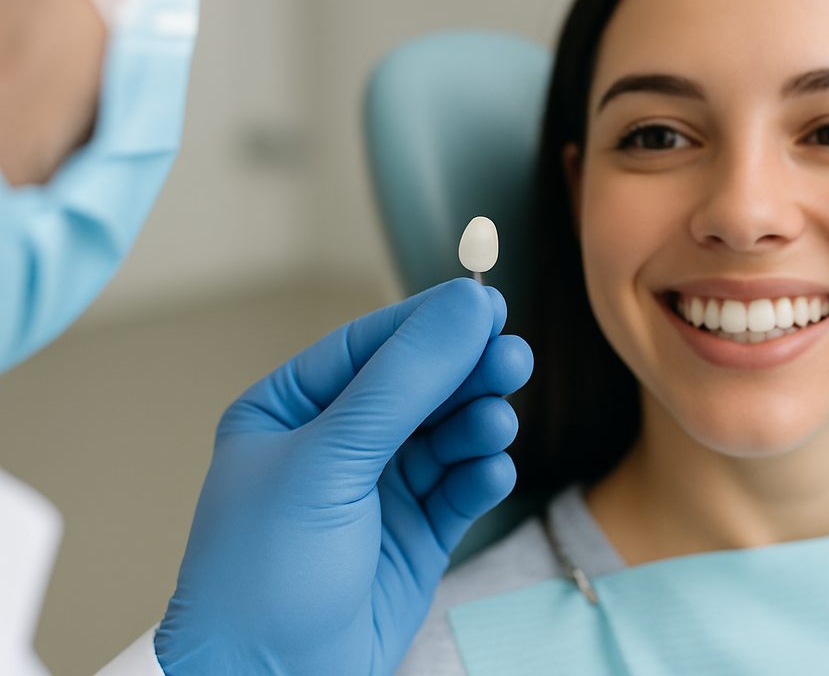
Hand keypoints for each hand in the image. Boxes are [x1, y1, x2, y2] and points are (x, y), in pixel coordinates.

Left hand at [154, 278, 532, 674]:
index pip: (370, 347)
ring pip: (446, 436)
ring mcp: (377, 491)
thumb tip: (469, 306)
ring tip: (496, 426)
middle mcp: (335, 444)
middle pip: (419, 387)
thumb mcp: (329, 462)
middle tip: (513, 359)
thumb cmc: (264, 575)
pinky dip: (479, 476)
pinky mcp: (414, 535)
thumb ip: (404, 381)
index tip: (489, 304)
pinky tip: (491, 471)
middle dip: (465, 374)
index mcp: (290, 411)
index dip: (431, 323)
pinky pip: (459, 488)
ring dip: (476, 425)